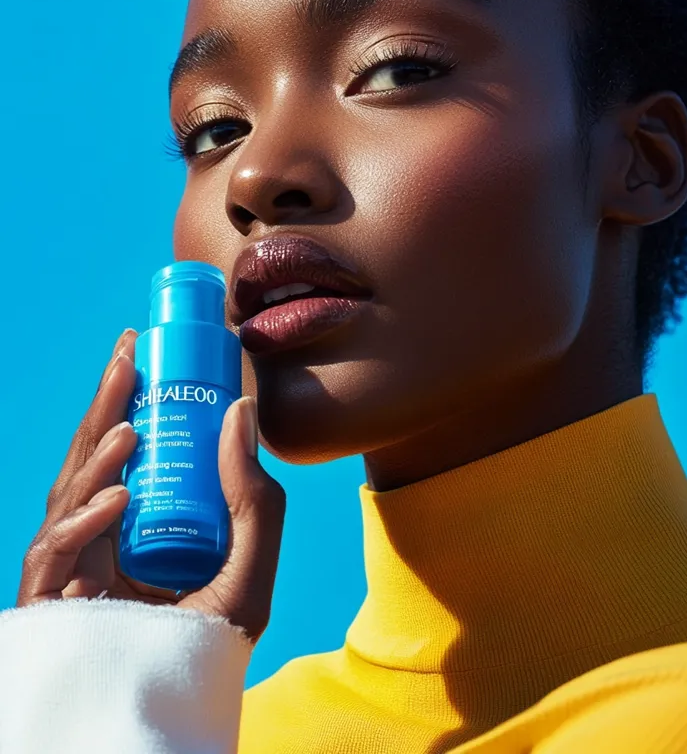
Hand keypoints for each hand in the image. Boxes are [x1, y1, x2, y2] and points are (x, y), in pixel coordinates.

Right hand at [17, 328, 285, 643]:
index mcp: (135, 523)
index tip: (147, 351)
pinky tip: (118, 497)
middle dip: (107, 403)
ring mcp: (73, 569)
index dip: (129, 399)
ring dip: (96, 456)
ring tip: (131, 426)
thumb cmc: (208, 648)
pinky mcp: (54, 602)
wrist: (178, 714)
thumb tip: (241, 408)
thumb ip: (252, 497)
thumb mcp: (249, 567)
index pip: (124, 451)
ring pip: (68, 496)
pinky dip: (85, 521)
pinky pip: (57, 553)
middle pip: (92, 459)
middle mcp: (99, 539)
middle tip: (129, 352)